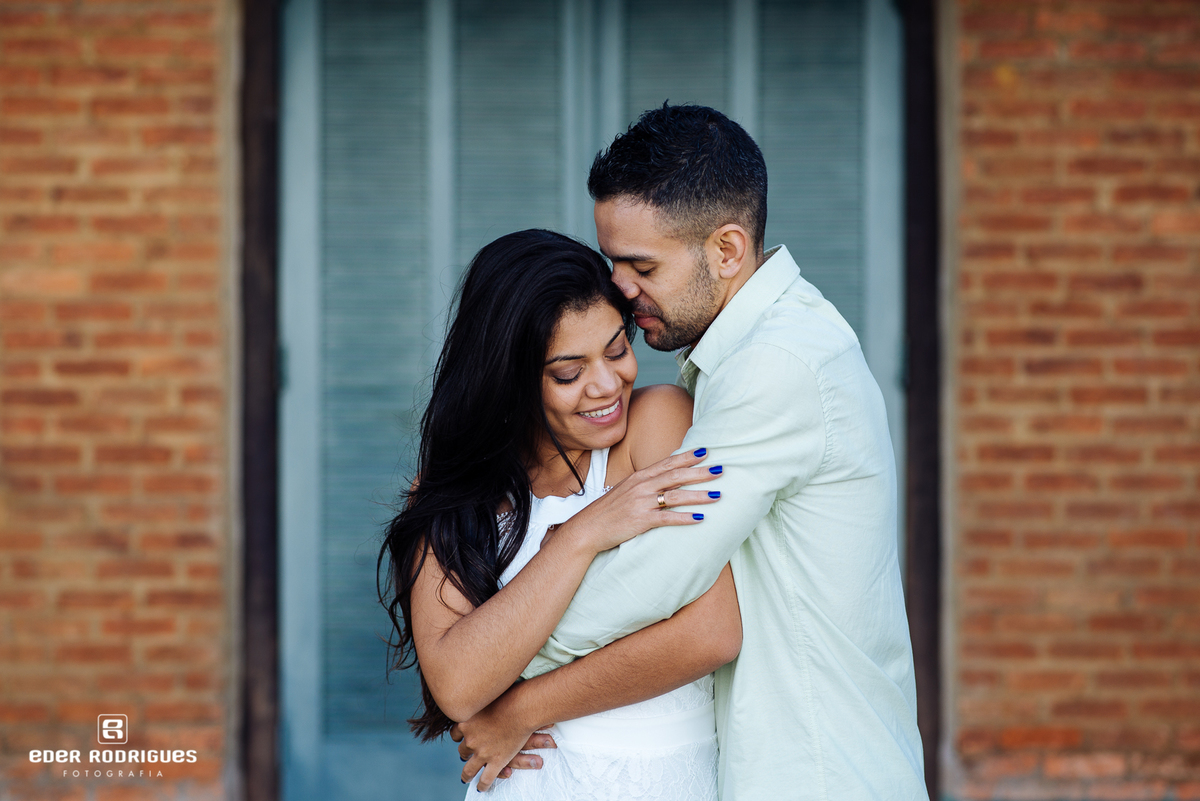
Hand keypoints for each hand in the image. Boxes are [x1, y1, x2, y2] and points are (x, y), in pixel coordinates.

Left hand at [451, 693, 556, 790]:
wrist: (522, 708)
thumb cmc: (508, 696)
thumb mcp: (488, 693)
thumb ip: (480, 695)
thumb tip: (473, 680)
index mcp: (466, 722)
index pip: (456, 732)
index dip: (459, 736)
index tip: (461, 737)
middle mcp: (470, 739)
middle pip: (462, 750)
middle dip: (464, 752)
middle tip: (465, 755)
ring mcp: (482, 752)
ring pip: (469, 768)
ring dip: (466, 774)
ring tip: (466, 777)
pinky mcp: (495, 762)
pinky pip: (485, 779)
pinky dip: (482, 785)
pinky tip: (481, 788)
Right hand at [559, 448, 721, 553]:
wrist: (588, 528)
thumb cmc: (609, 510)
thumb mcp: (626, 490)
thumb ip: (645, 483)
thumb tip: (665, 479)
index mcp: (639, 477)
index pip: (668, 463)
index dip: (688, 457)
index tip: (706, 451)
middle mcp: (642, 486)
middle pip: (676, 476)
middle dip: (700, 472)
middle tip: (721, 470)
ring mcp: (641, 503)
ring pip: (676, 496)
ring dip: (699, 495)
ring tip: (717, 495)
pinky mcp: (640, 520)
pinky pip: (667, 518)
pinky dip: (685, 518)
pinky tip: (700, 519)